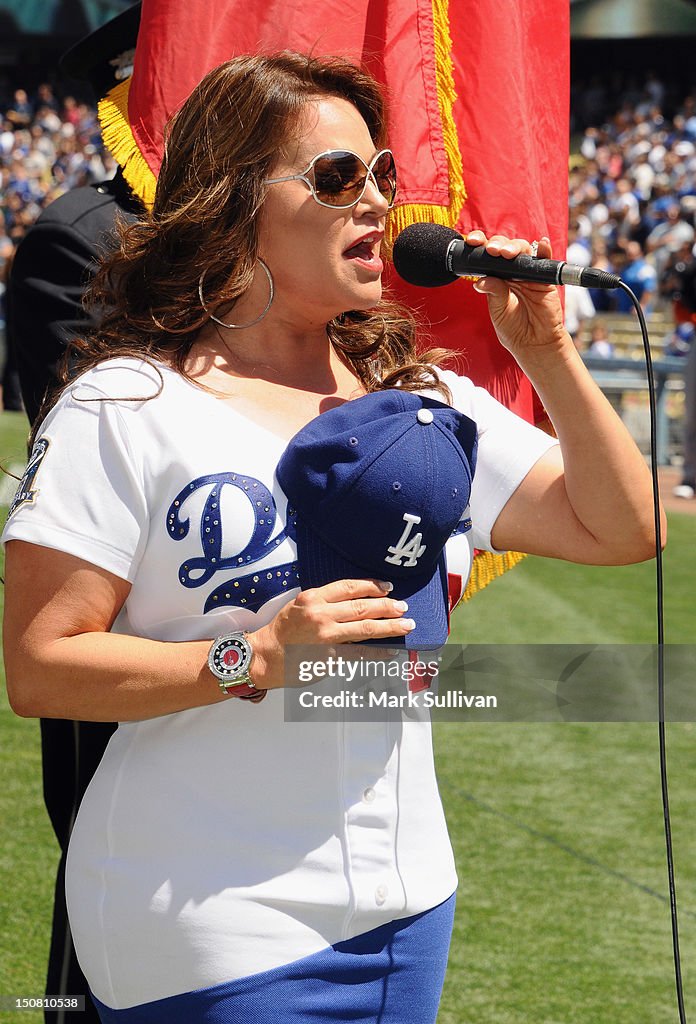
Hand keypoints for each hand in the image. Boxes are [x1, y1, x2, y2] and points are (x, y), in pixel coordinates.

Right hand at [249, 579, 414, 689]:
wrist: (265, 655)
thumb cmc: (282, 630)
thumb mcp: (299, 605)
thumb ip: (325, 601)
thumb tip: (357, 601)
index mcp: (313, 598)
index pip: (350, 587)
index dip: (372, 586)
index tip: (388, 588)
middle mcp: (321, 615)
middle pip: (362, 607)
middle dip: (387, 606)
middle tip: (403, 607)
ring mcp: (326, 637)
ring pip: (365, 629)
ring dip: (390, 626)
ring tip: (406, 625)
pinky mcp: (328, 657)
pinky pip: (359, 654)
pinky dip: (377, 653)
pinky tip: (391, 651)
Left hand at [465, 230, 569, 359]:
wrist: (533, 343)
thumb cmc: (513, 328)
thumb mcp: (498, 311)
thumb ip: (493, 293)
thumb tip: (480, 280)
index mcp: (496, 277)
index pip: (487, 256)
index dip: (480, 245)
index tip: (472, 242)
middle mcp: (511, 271)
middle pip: (505, 248)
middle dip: (498, 245)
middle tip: (493, 251)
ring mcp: (528, 273)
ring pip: (523, 250)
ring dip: (515, 247)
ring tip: (508, 253)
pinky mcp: (545, 278)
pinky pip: (545, 260)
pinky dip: (544, 250)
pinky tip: (542, 244)